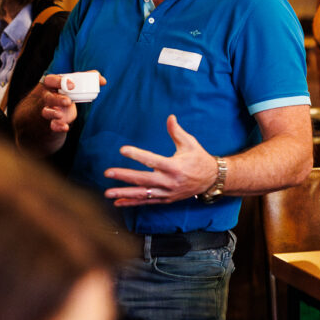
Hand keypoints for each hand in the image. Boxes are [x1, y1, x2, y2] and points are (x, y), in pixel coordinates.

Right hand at [38, 72, 105, 133]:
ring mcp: (48, 110)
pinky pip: (52, 125)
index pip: (50, 80)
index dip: (59, 81)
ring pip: (46, 112)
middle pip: (48, 97)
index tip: (72, 85)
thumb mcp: (74, 86)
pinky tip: (65, 127)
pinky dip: (58, 127)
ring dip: (53, 113)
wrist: (56, 113)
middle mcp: (48, 97)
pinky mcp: (52, 122)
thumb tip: (103, 81)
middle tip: (68, 101)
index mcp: (52, 85)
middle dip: (57, 98)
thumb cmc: (66, 94)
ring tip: (60, 115)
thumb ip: (88, 80)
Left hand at [103, 115, 219, 205]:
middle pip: (143, 180)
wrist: (211, 179)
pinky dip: (132, 203)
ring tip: (108, 193)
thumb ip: (177, 131)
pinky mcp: (166, 199)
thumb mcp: (190, 143)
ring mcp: (167, 193)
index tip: (123, 150)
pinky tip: (118, 203)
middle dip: (124, 176)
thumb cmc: (199, 158)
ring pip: (143, 194)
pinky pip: (147, 202)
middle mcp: (169, 182)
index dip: (137, 155)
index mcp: (174, 167)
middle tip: (108, 172)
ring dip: (124, 194)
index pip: (152, 160)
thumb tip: (170, 117)